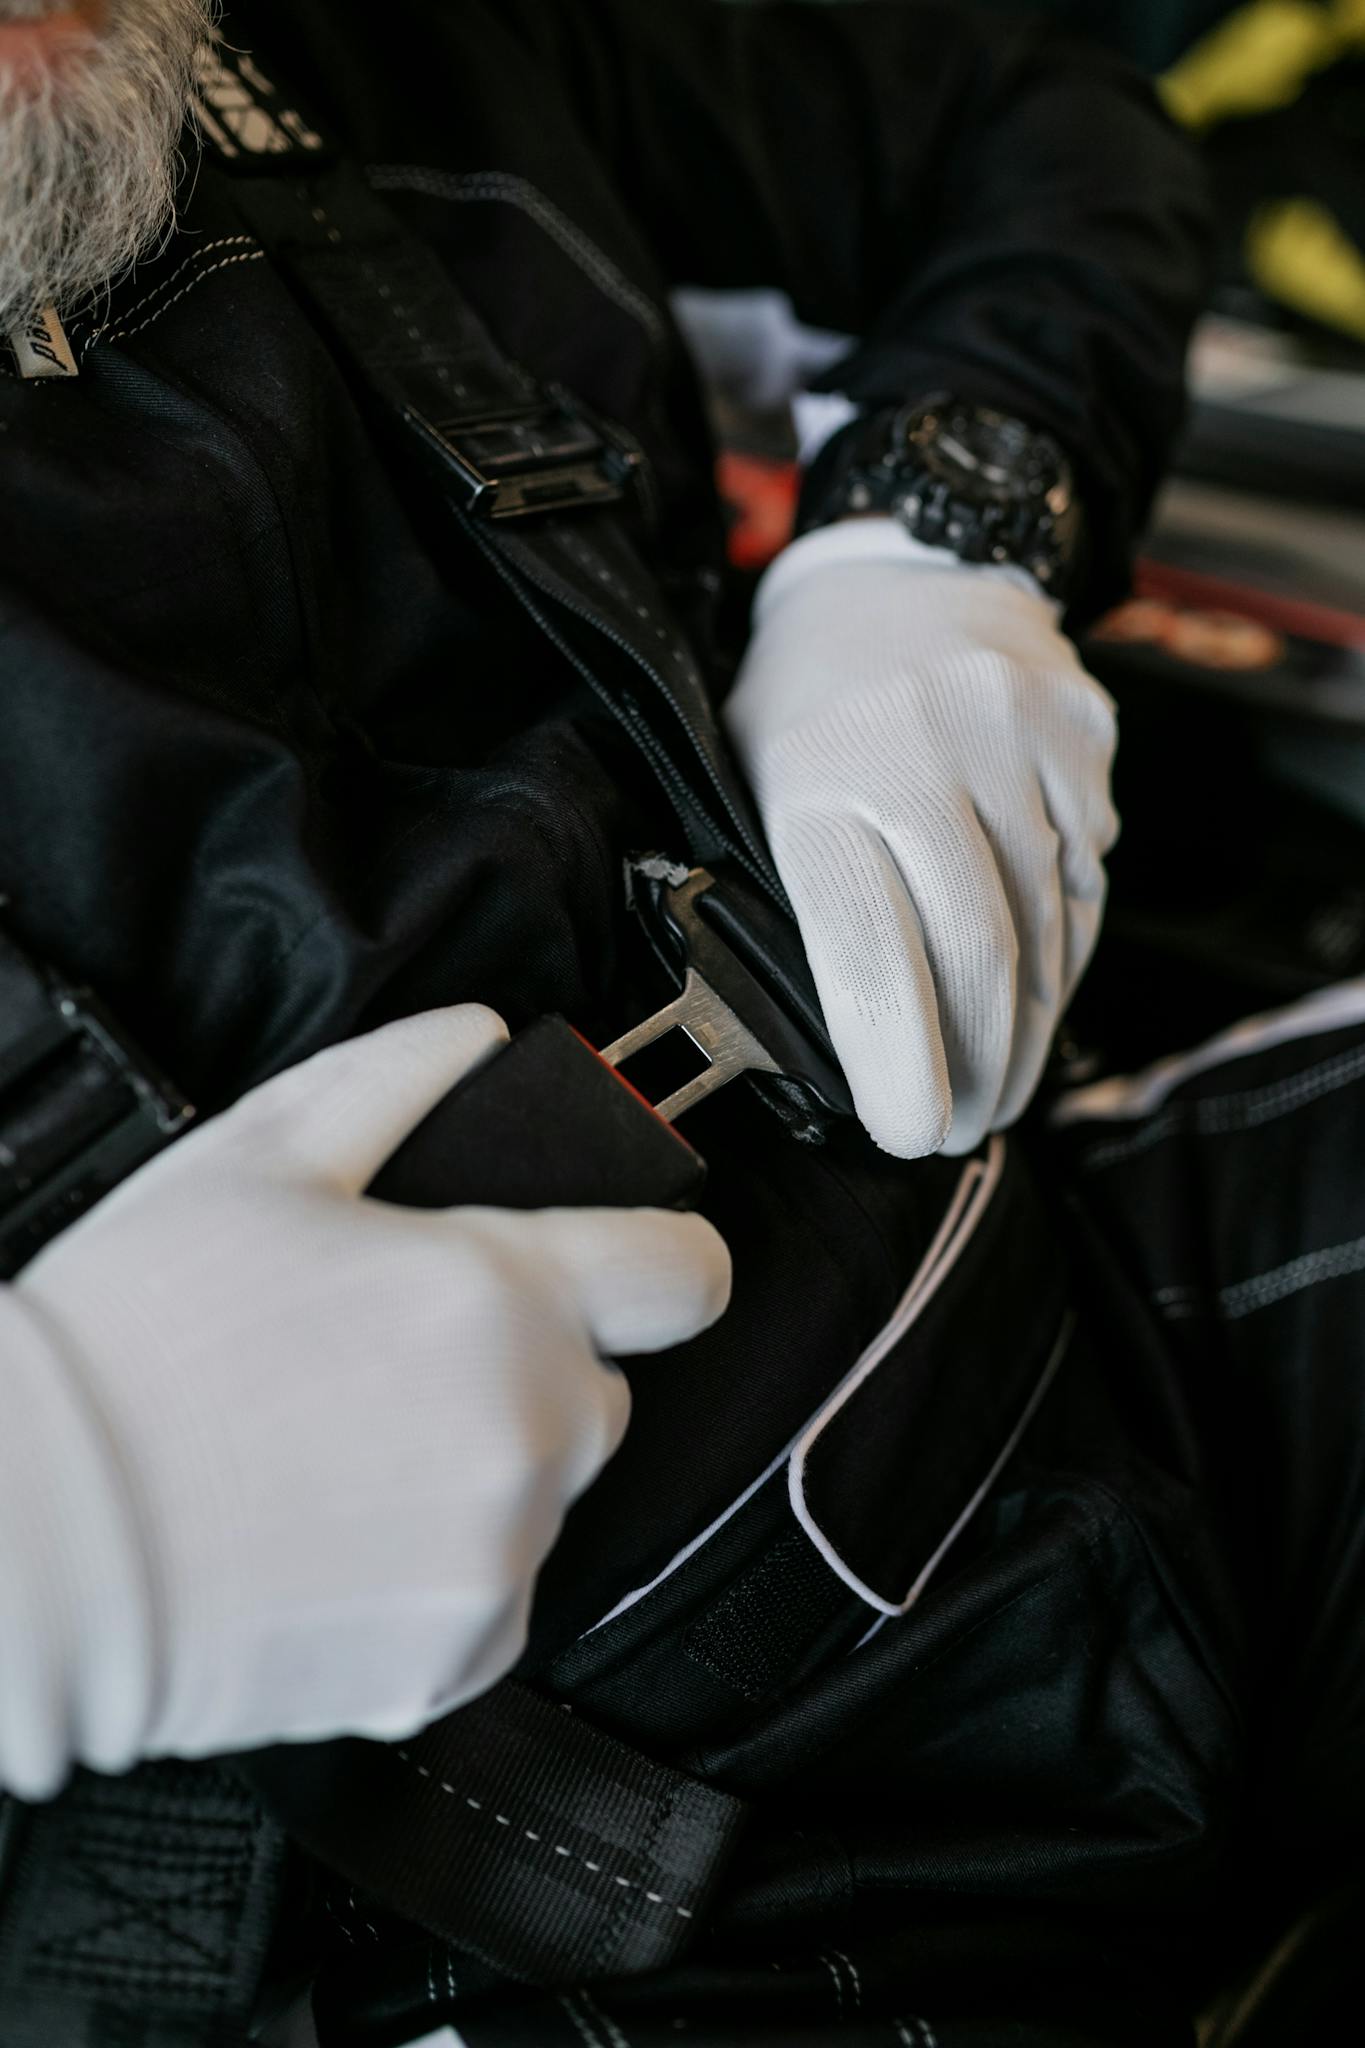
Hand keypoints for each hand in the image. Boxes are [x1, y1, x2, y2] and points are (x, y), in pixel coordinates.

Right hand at [0, 1006, 729, 1798]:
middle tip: (399, 1358)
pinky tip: (336, 1531)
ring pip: (547, 1490)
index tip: (635, 1265)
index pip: (686, 1272)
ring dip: (482, 1466)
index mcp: (499, 1293)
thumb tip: (477, 1039)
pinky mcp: (459, 1657)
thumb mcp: (256, 1160)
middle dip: (530, 1364)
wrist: (39, 1543)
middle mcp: (528, 1428)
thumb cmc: (134, 1348)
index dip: (664, 1256)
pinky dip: (443, 1569)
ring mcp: (500, 1552)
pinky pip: (496, 1592)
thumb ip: (394, 1080)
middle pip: (604, 1385)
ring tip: (344, 1448)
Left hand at [725, 517, 1117, 1157]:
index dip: (897, 1066)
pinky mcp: (1081, 734)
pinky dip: (1066, 949)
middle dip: (977, 1068)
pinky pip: (1087, 877)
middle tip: (961, 1128)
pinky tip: (1038, 990)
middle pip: (975, 953)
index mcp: (814, 780)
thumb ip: (785, 898)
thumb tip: (835, 1050)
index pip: (864, 955)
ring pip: (1045, 926)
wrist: (902, 563)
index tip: (909, 1134)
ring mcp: (1015, 737)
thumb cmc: (805, 704)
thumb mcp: (748, 784)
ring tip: (1000, 1083)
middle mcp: (921, 752)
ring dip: (1028, 1026)